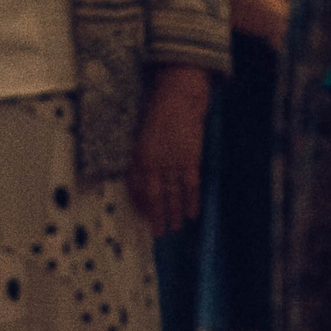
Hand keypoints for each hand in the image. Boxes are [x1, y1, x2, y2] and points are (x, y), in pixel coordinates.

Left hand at [129, 65, 209, 238]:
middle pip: (155, 197)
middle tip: (159, 232)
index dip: (141, 206)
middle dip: (157, 217)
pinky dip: (192, 202)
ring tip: (175, 228)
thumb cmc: (159, 112)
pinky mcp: (191, 160)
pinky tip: (192, 214)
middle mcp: (155, 164)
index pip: (138, 189)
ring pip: (174, 196)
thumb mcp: (141, 135)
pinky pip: (191, 187)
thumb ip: (141, 156)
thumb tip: (142, 177)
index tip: (144, 217)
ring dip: (174, 214)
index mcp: (139, 157)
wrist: (179, 98)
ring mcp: (173, 163)